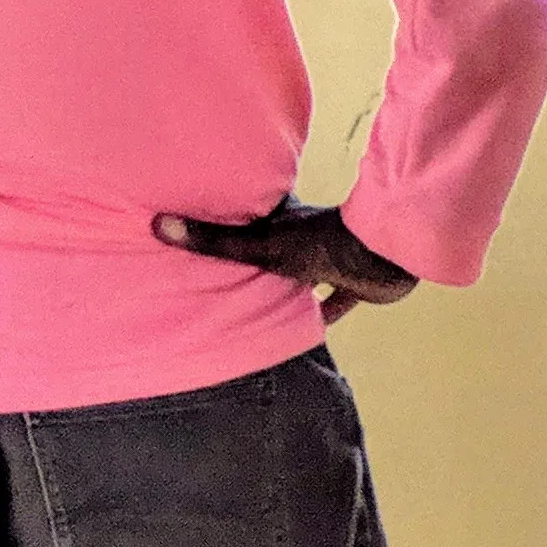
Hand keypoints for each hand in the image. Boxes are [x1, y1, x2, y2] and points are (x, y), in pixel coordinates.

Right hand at [153, 200, 416, 323]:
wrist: (388, 257)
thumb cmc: (322, 244)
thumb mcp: (261, 244)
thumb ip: (215, 240)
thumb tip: (159, 224)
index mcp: (282, 221)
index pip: (250, 215)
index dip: (229, 218)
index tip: (201, 224)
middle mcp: (305, 237)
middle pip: (274, 248)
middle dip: (254, 259)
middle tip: (221, 275)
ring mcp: (331, 261)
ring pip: (303, 276)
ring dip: (287, 289)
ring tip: (254, 305)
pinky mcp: (356, 284)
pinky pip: (336, 302)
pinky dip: (324, 314)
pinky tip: (308, 330)